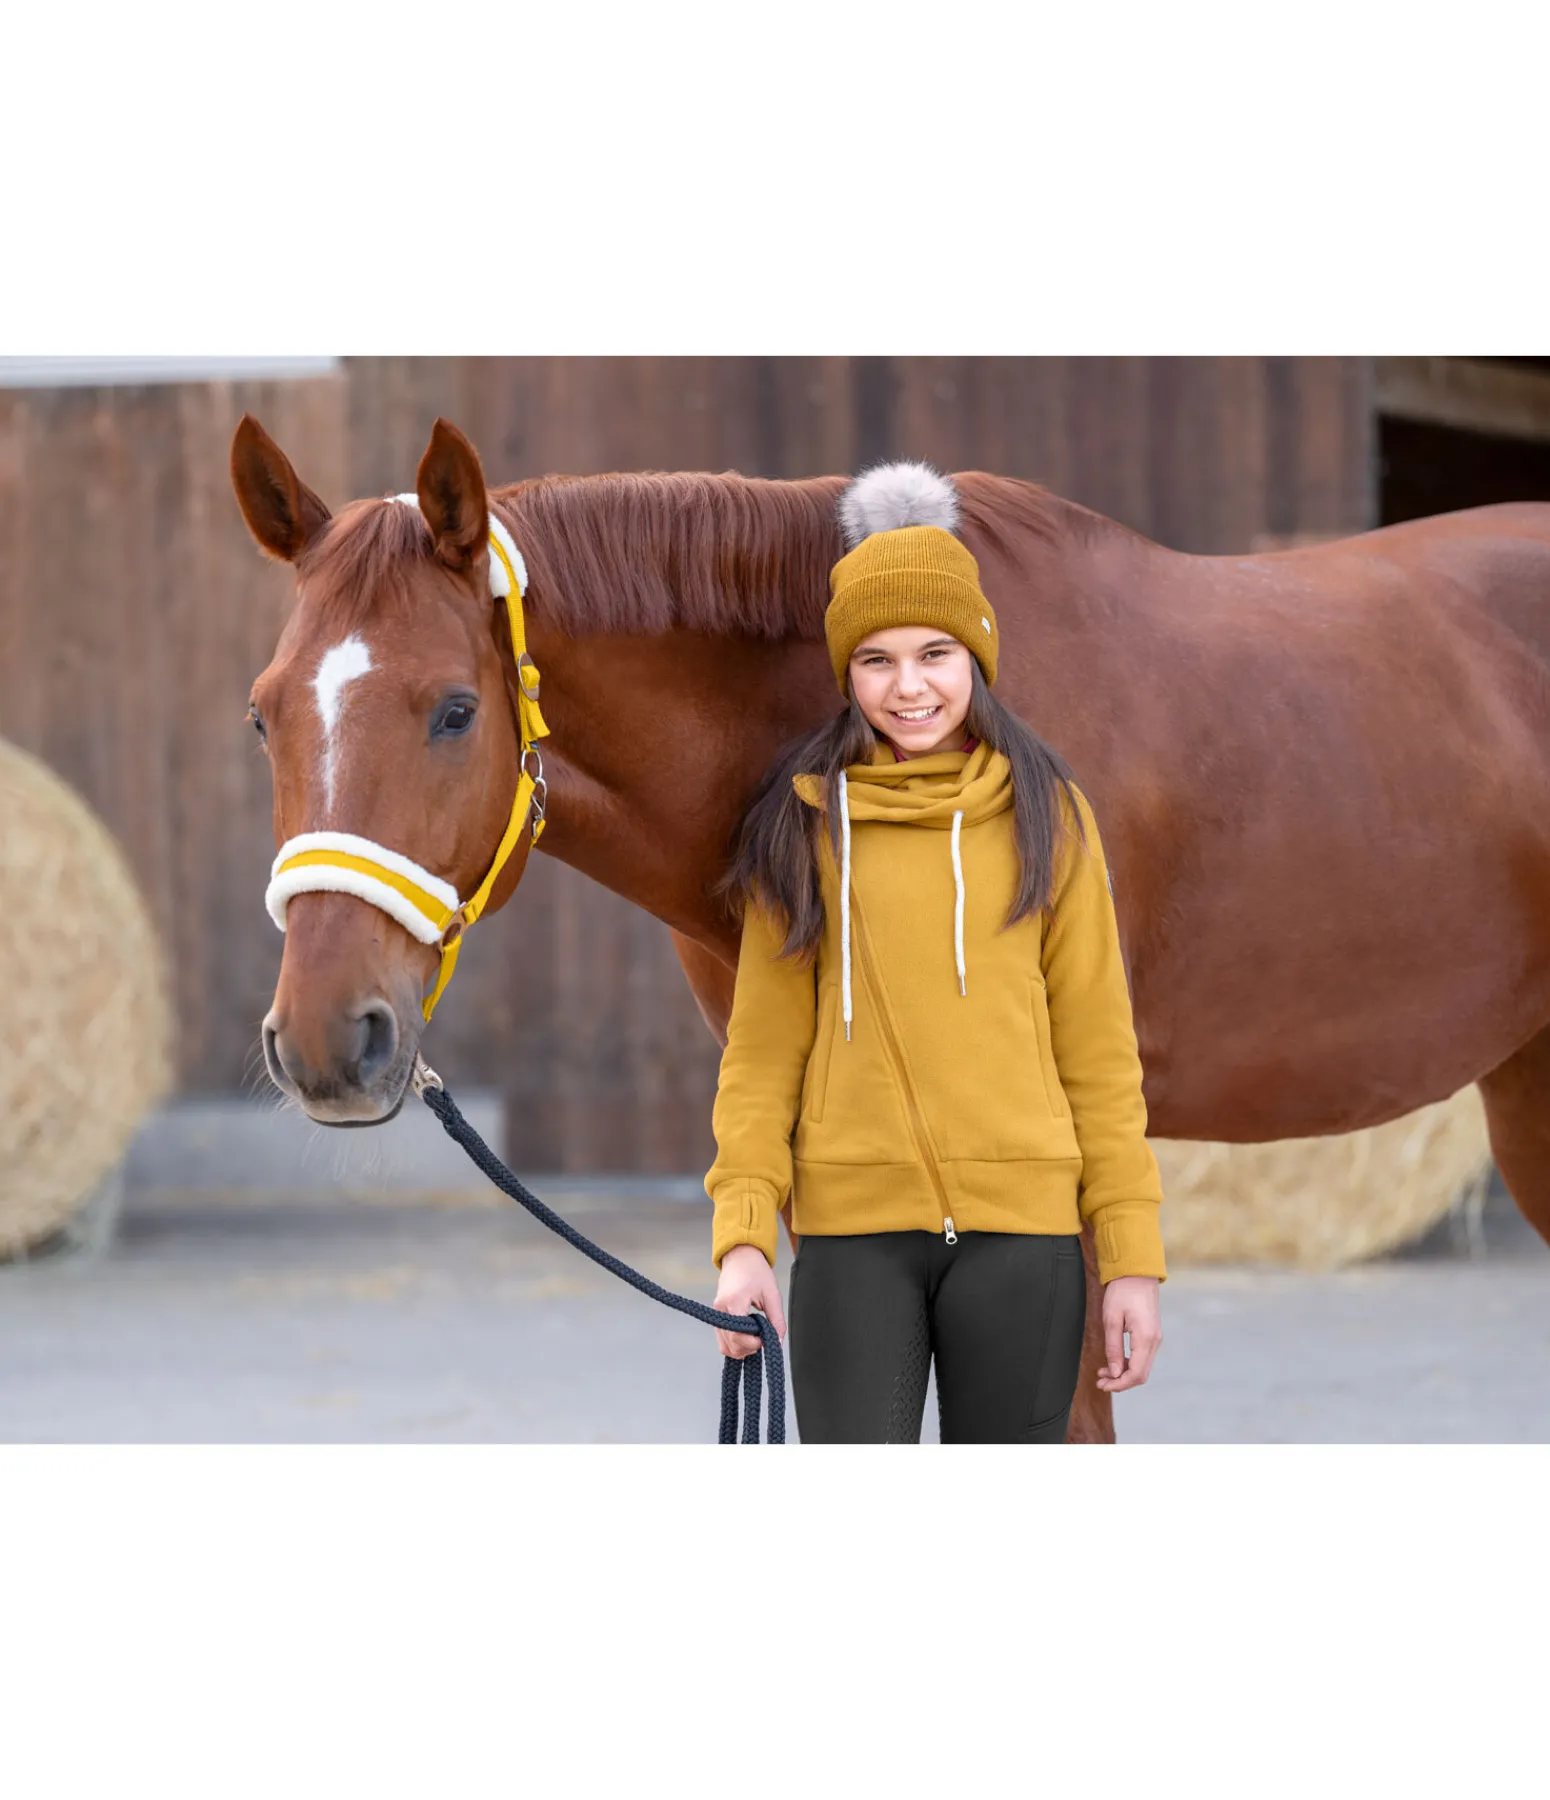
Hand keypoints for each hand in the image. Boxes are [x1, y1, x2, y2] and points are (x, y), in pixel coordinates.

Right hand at [713, 1243, 786, 1359]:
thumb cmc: (757, 1272)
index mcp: (734, 1302)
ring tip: (755, 1336)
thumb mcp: (772, 1295)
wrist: (740, 1257)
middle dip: (748, 1347)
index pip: (738, 1335)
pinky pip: (722, 1339)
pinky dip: (734, 1343)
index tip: (765, 1339)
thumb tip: (778, 1343)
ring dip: (741, 1348)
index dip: (753, 1343)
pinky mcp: (716, 1315)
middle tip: (762, 1338)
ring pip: (724, 1346)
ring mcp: (716, 1313)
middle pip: (730, 1345)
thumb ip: (776, 1321)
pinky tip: (747, 1335)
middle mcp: (721, 1309)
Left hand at [1096, 1275, 1161, 1392]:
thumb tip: (1114, 1372)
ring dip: (1123, 1373)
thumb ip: (1113, 1348)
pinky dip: (1129, 1364)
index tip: (1102, 1385)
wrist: (1137, 1274)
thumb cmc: (1122, 1292)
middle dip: (1120, 1382)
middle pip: (1141, 1375)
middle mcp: (1154, 1341)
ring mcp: (1155, 1338)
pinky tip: (1114, 1362)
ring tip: (1103, 1373)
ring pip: (1142, 1367)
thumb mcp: (1111, 1319)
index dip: (1119, 1384)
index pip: (1136, 1374)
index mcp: (1145, 1339)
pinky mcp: (1152, 1335)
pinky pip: (1142, 1357)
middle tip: (1100, 1381)